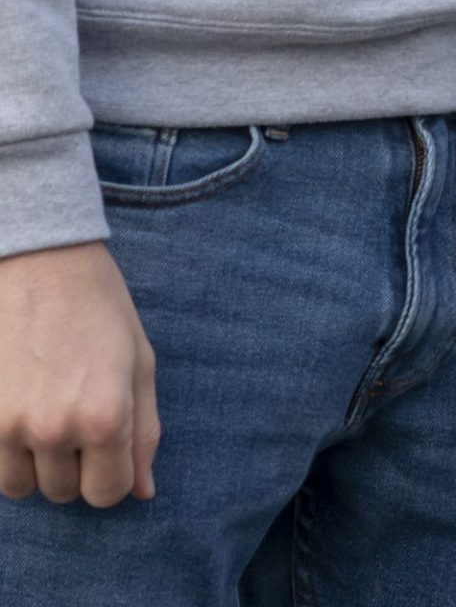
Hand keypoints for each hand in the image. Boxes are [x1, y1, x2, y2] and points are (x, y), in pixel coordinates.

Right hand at [0, 242, 158, 507]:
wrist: (38, 260)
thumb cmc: (98, 305)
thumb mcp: (139, 360)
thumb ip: (144, 431)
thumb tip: (144, 492)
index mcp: (105, 416)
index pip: (109, 493)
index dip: (112, 473)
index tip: (109, 444)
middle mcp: (55, 429)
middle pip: (65, 493)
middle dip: (76, 463)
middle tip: (77, 412)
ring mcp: (8, 426)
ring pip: (24, 487)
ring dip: (37, 462)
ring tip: (47, 409)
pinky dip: (7, 450)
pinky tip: (20, 406)